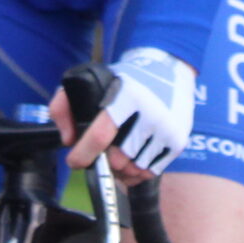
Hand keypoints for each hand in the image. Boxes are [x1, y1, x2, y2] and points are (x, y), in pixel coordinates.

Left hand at [52, 46, 194, 183]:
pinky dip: (137, 173)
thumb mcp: (92, 79)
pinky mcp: (177, 141)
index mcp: (128, 96)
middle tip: (101, 154)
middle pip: (118, 159)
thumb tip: (68, 139)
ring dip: (122, 169)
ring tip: (117, 157)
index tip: (74, 161)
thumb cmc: (126, 79)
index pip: (101, 135)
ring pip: (134, 169)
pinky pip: (151, 172)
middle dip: (105, 161)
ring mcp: (167, 129)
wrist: (170, 70)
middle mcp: (151, 113)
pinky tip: (132, 160)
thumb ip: (66, 105)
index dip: (83, 154)